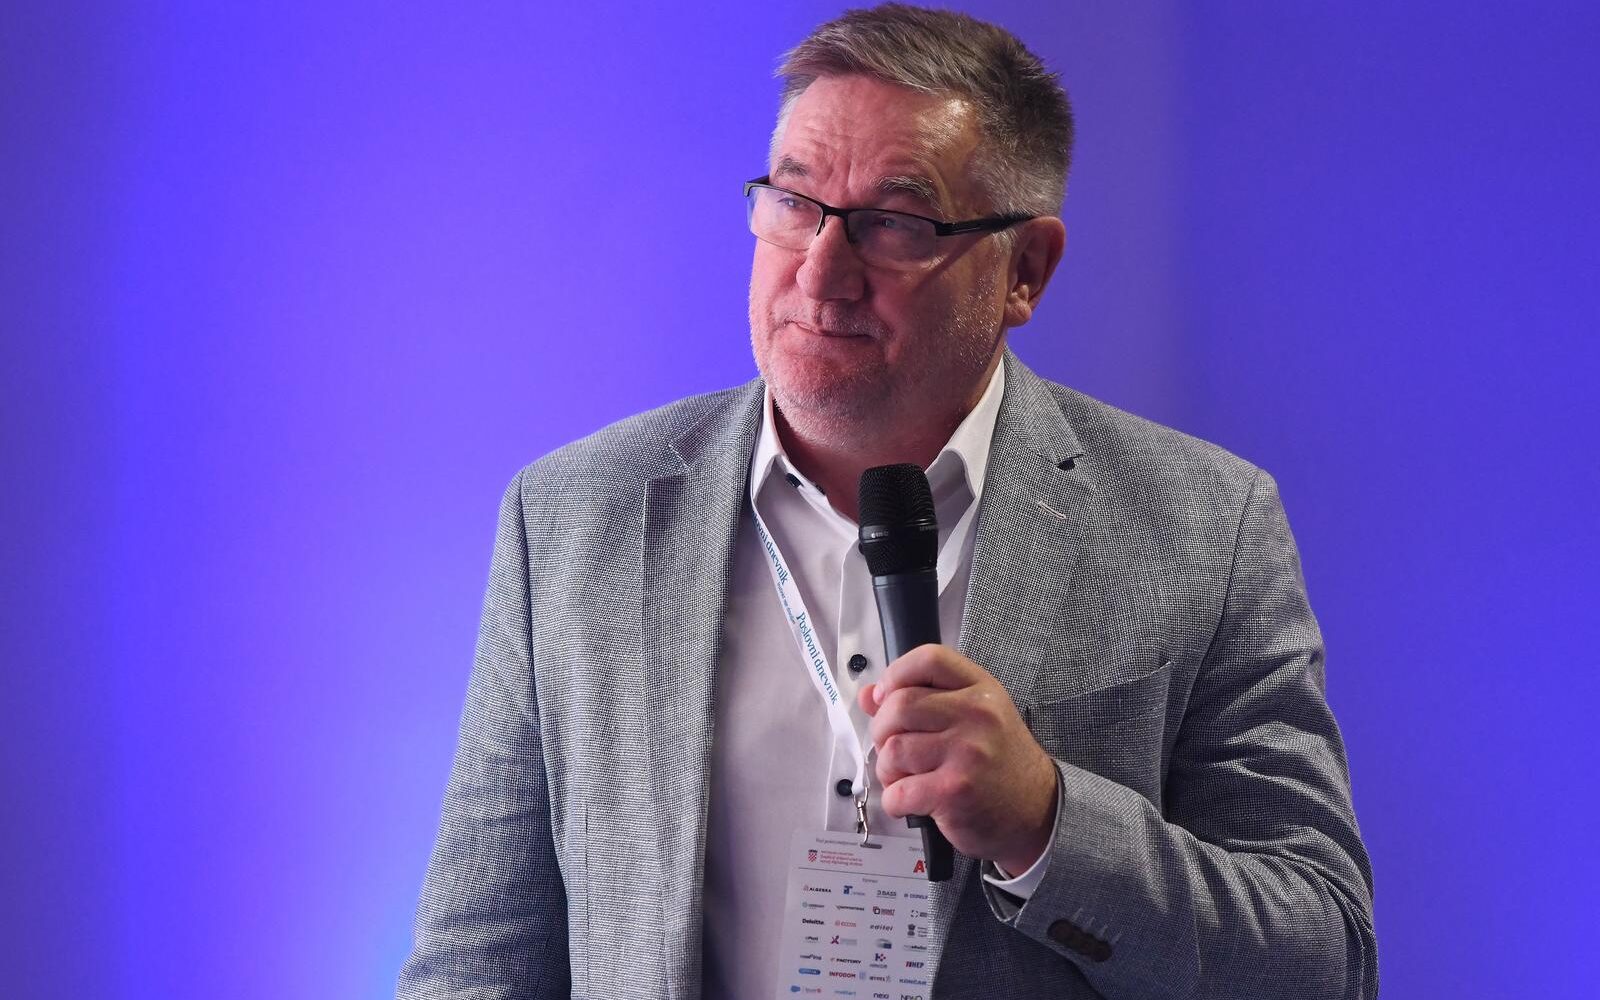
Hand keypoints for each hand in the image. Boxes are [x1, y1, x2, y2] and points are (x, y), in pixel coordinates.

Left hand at [859, 644, 1058, 875]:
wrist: (1038, 810)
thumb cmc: (999, 762)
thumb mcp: (973, 717)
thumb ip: (922, 699)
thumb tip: (868, 695)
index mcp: (981, 689)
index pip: (928, 659)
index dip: (895, 674)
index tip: (886, 696)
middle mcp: (976, 715)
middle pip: (899, 705)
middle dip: (882, 729)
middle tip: (893, 746)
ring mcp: (966, 753)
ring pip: (893, 749)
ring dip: (888, 768)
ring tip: (905, 776)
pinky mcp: (954, 791)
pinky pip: (898, 791)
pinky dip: (894, 800)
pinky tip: (911, 800)